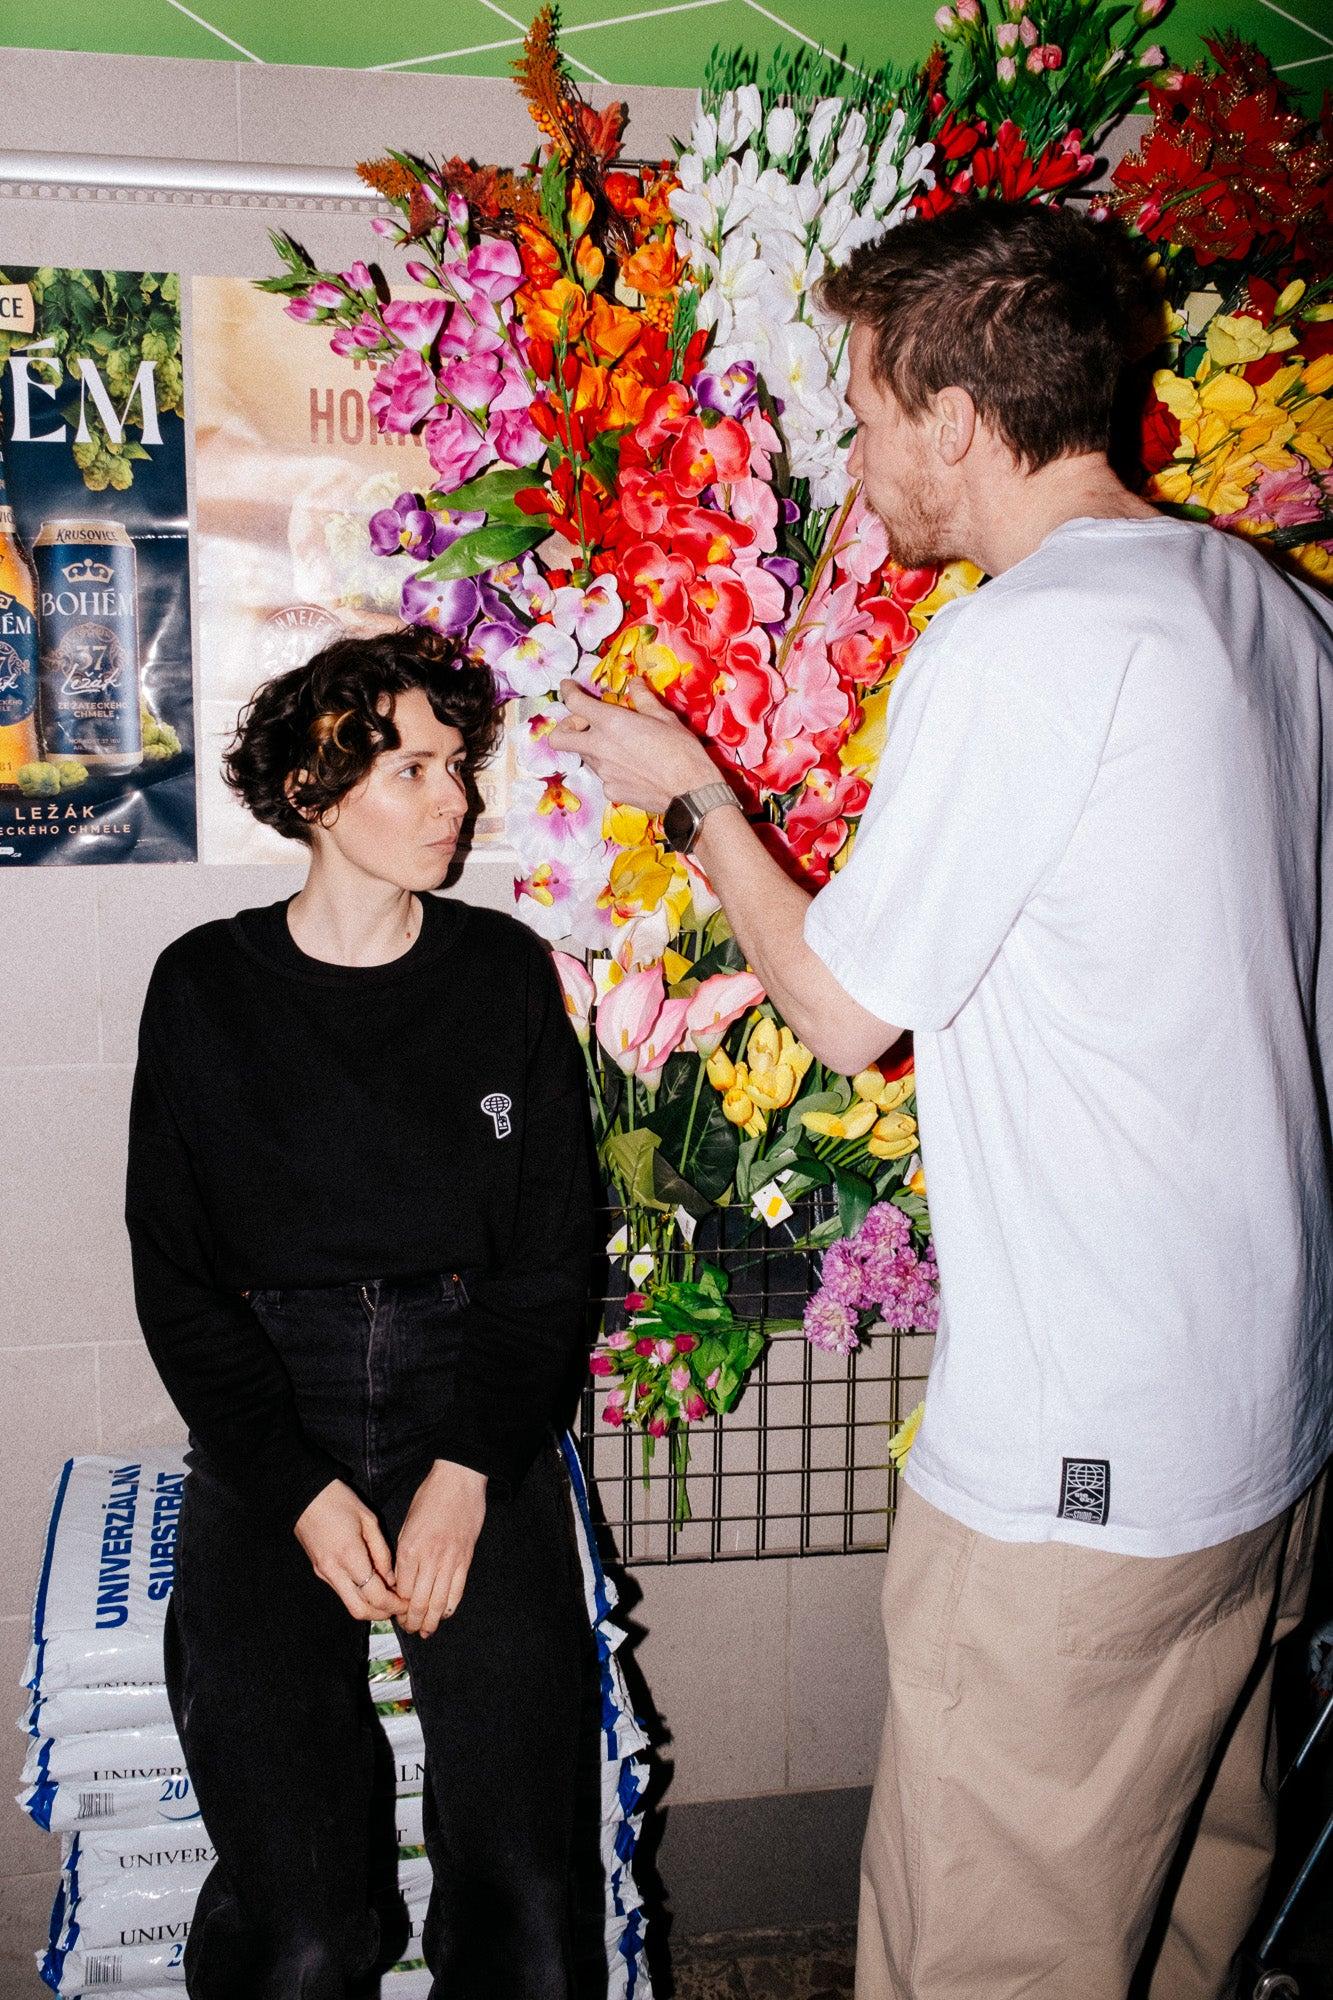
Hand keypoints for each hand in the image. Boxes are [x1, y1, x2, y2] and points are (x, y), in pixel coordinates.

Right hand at [294, 1479, 407, 1621]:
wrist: (305, 1495)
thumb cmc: (340, 1501)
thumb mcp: (369, 1520)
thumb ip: (382, 1553)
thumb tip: (391, 1579)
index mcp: (350, 1556)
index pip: (375, 1595)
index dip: (394, 1604)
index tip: (406, 1602)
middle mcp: (334, 1571)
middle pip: (360, 1611)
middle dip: (382, 1614)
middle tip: (398, 1607)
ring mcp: (324, 1574)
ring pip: (349, 1605)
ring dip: (370, 1608)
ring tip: (388, 1598)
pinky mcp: (320, 1572)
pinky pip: (342, 1592)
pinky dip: (359, 1596)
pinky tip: (371, 1587)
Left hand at [394, 1459, 487, 1637]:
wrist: (459, 1481)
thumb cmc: (430, 1498)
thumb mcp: (407, 1525)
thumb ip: (404, 1555)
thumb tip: (401, 1582)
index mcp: (409, 1549)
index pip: (401, 1592)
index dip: (397, 1607)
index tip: (396, 1613)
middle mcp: (429, 1559)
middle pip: (419, 1603)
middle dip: (412, 1622)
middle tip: (409, 1629)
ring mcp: (450, 1561)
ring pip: (439, 1603)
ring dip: (431, 1622)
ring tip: (425, 1630)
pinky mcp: (466, 1560)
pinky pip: (457, 1592)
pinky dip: (449, 1608)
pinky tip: (443, 1614)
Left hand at [549, 678, 719, 814]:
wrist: (691, 792)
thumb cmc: (681, 751)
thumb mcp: (664, 717)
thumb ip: (643, 699)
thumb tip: (635, 683)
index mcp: (611, 723)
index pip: (573, 703)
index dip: (567, 691)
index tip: (568, 688)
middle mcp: (600, 747)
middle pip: (559, 738)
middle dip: (564, 728)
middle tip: (582, 723)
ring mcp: (603, 772)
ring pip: (584, 755)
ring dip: (593, 747)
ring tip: (620, 745)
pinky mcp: (611, 790)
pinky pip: (603, 776)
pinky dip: (612, 768)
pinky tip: (633, 768)